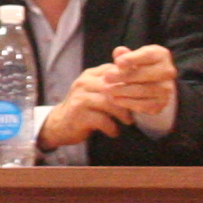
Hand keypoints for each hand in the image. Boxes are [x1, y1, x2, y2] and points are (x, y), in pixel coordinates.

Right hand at [41, 46, 178, 146]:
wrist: (59, 125)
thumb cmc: (84, 108)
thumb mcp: (96, 91)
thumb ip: (112, 84)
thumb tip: (140, 79)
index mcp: (91, 74)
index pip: (116, 71)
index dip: (132, 81)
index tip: (143, 93)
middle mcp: (84, 82)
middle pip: (115, 86)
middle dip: (130, 98)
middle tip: (140, 109)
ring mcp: (80, 98)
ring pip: (110, 102)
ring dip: (123, 114)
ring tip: (129, 121)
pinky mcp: (78, 114)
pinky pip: (102, 120)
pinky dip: (112, 127)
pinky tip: (114, 132)